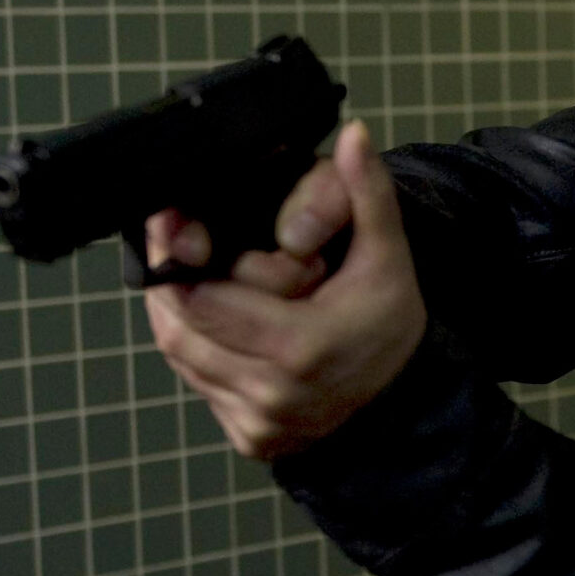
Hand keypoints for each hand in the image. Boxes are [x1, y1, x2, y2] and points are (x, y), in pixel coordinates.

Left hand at [144, 121, 426, 459]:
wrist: (405, 400)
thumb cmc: (388, 323)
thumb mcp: (386, 256)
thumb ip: (367, 194)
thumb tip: (353, 136)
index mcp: (301, 346)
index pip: (205, 304)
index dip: (178, 261)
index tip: (170, 224)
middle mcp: (272, 393)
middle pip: (181, 331)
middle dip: (169, 284)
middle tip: (169, 241)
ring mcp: (258, 422)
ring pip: (182, 359)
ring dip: (175, 315)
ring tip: (182, 273)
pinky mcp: (249, 439)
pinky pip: (199, 384)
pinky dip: (196, 349)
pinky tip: (212, 320)